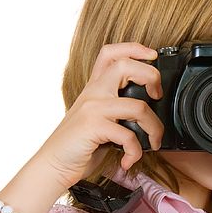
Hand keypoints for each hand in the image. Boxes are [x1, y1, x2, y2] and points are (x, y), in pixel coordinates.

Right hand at [36, 42, 165, 189]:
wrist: (54, 164)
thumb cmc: (78, 145)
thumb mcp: (96, 119)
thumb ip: (116, 110)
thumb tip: (147, 113)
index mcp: (95, 88)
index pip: (111, 53)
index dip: (134, 48)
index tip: (152, 55)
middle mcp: (94, 93)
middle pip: (126, 66)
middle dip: (152, 77)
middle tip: (157, 96)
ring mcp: (93, 108)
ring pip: (138, 106)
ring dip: (155, 128)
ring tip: (154, 141)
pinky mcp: (94, 127)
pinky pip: (129, 136)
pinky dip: (135, 152)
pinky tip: (129, 160)